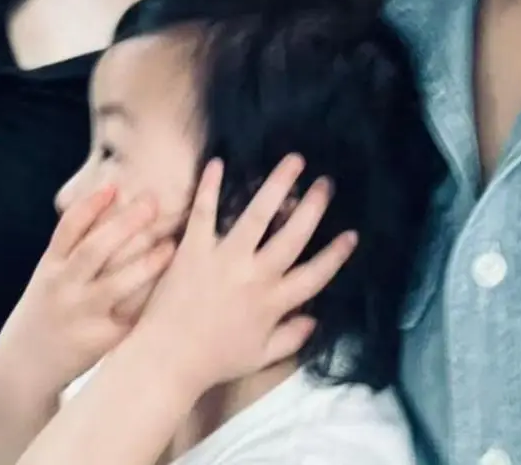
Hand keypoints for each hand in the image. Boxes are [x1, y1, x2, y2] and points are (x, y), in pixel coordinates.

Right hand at [0, 186, 175, 408]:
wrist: (23, 369)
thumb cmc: (46, 310)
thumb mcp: (48, 275)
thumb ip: (73, 246)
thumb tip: (112, 199)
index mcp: (49, 267)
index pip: (68, 229)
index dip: (91, 205)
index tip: (114, 186)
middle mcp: (62, 289)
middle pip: (95, 250)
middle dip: (125, 224)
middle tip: (153, 202)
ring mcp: (80, 316)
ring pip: (116, 284)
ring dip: (146, 261)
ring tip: (170, 244)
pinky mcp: (99, 343)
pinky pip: (129, 316)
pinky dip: (149, 298)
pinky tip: (171, 284)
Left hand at [133, 154, 357, 392]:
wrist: (167, 360)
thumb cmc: (214, 360)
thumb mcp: (260, 357)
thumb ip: (291, 338)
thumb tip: (316, 319)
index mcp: (273, 303)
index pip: (315, 275)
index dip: (336, 254)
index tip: (352, 233)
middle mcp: (255, 276)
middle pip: (293, 236)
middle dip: (313, 206)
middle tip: (326, 182)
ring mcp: (224, 258)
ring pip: (256, 215)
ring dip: (277, 185)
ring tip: (294, 160)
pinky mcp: (194, 249)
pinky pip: (204, 212)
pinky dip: (210, 186)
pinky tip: (219, 161)